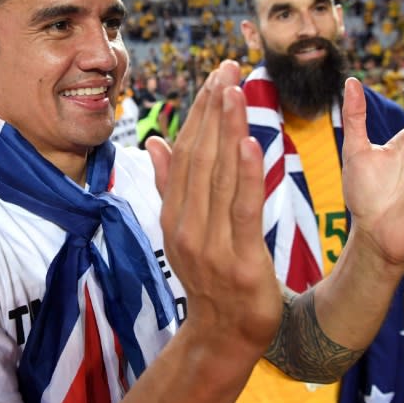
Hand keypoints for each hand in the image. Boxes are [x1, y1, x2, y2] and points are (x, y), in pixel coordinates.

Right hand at [146, 60, 280, 361]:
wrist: (225, 334)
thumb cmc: (212, 278)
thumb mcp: (185, 231)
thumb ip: (170, 185)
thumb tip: (156, 141)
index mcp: (174, 215)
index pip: (185, 153)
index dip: (199, 113)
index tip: (214, 77)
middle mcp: (186, 224)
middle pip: (199, 157)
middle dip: (213, 109)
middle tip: (228, 68)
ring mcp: (209, 243)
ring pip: (217, 176)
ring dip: (226, 129)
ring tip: (234, 89)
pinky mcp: (239, 259)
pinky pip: (240, 210)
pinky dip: (243, 174)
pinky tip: (248, 142)